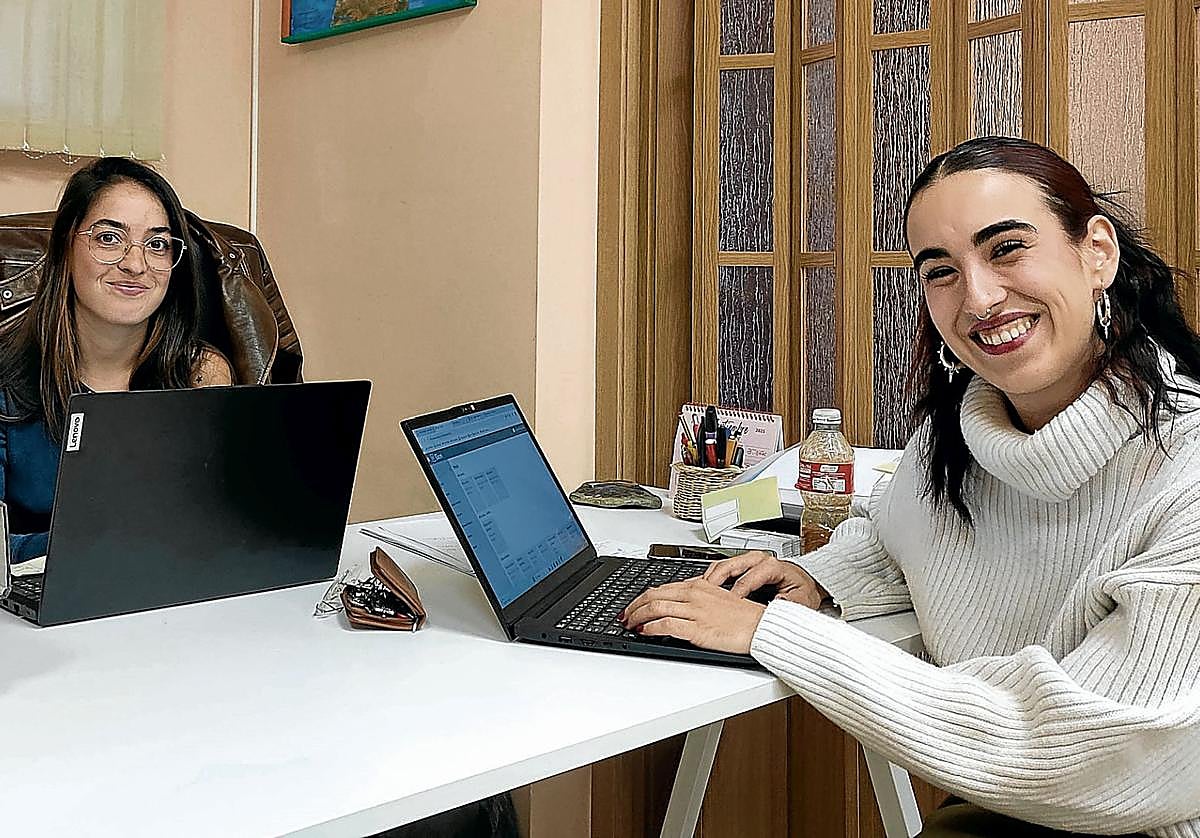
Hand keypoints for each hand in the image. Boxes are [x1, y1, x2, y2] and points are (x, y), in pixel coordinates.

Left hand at [620, 578, 765, 653]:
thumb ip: (696, 597)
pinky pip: (667, 625)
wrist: (761, 627)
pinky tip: (644, 632)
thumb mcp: (717, 598)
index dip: (642, 597)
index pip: (661, 587)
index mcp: (698, 585)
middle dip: (634, 606)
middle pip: (653, 596)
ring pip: (656, 608)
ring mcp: (695, 611)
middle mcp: (694, 595)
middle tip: (625, 615)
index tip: (633, 605)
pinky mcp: (698, 629)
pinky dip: (651, 628)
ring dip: (637, 617)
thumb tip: (676, 602)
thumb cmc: (743, 616)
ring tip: (630, 624)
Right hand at [703, 550, 826, 609]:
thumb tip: (776, 604)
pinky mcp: (742, 565)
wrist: (804, 583)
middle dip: (715, 580)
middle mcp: (758, 559)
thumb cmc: (801, 591)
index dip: (736, 592)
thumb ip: (790, 603)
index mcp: (772, 566)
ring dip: (709, 578)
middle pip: (730, 565)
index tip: (728, 605)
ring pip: (722, 564)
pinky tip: (702, 588)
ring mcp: (748, 560)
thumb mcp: (801, 600)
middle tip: (704, 595)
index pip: (748, 578)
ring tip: (698, 592)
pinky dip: (710, 577)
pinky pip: (721, 567)